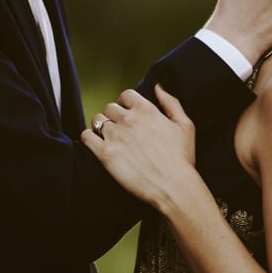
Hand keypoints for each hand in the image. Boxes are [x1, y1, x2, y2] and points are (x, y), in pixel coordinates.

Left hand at [82, 86, 201, 212]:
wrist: (173, 186)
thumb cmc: (182, 158)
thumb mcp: (185, 125)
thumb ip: (171, 102)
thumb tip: (158, 86)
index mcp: (146, 110)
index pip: (126, 95)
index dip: (126, 103)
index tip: (128, 112)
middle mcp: (128, 120)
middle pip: (110, 107)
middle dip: (114, 116)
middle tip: (119, 128)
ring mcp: (115, 136)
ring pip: (97, 121)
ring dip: (101, 127)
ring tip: (109, 137)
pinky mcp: (105, 154)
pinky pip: (86, 137)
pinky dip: (89, 138)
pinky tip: (96, 144)